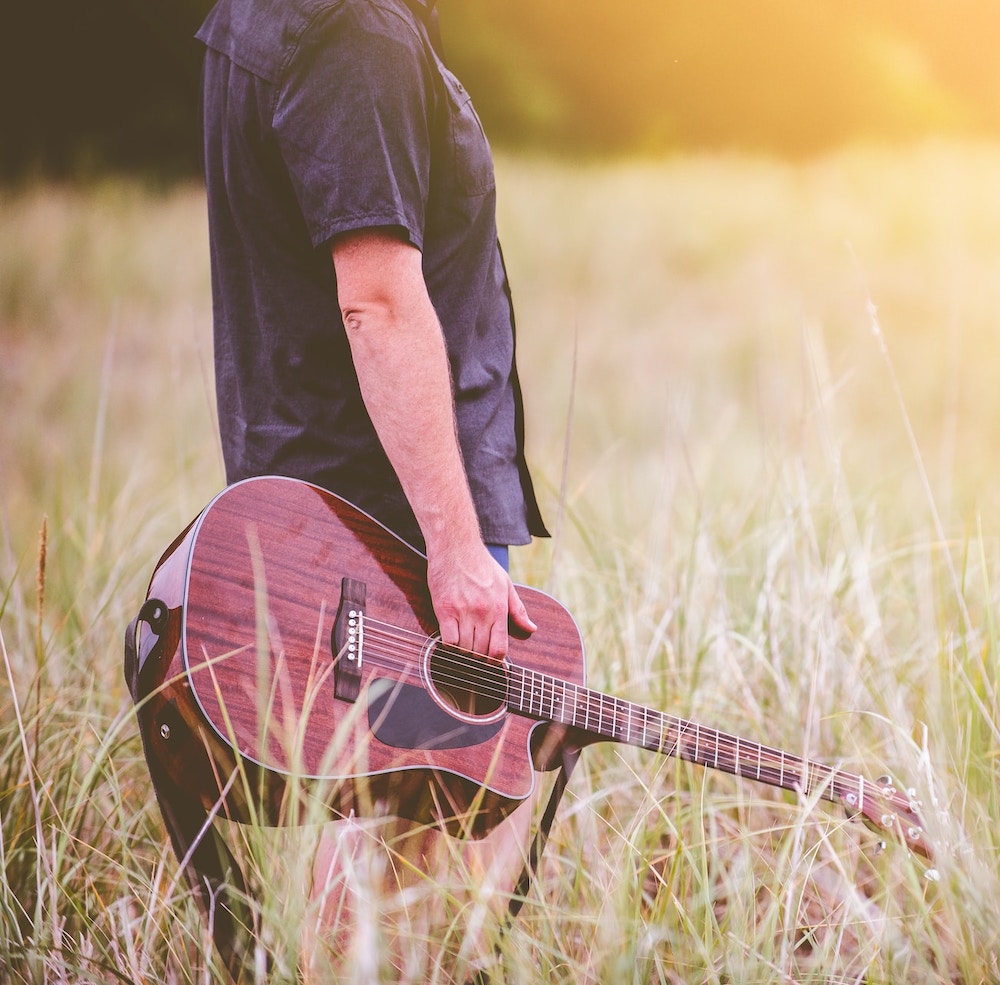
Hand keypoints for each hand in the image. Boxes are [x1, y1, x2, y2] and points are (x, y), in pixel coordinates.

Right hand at [426, 544, 535, 659]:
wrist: (456, 546)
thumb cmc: (481, 564)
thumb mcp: (506, 584)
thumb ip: (518, 610)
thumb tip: (531, 629)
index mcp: (499, 608)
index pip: (499, 648)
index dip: (495, 662)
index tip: (490, 663)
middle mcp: (482, 613)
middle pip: (481, 652)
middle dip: (479, 659)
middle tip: (475, 657)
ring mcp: (463, 612)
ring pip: (465, 649)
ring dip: (464, 653)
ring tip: (464, 649)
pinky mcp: (444, 610)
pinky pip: (448, 640)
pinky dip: (449, 646)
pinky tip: (451, 641)